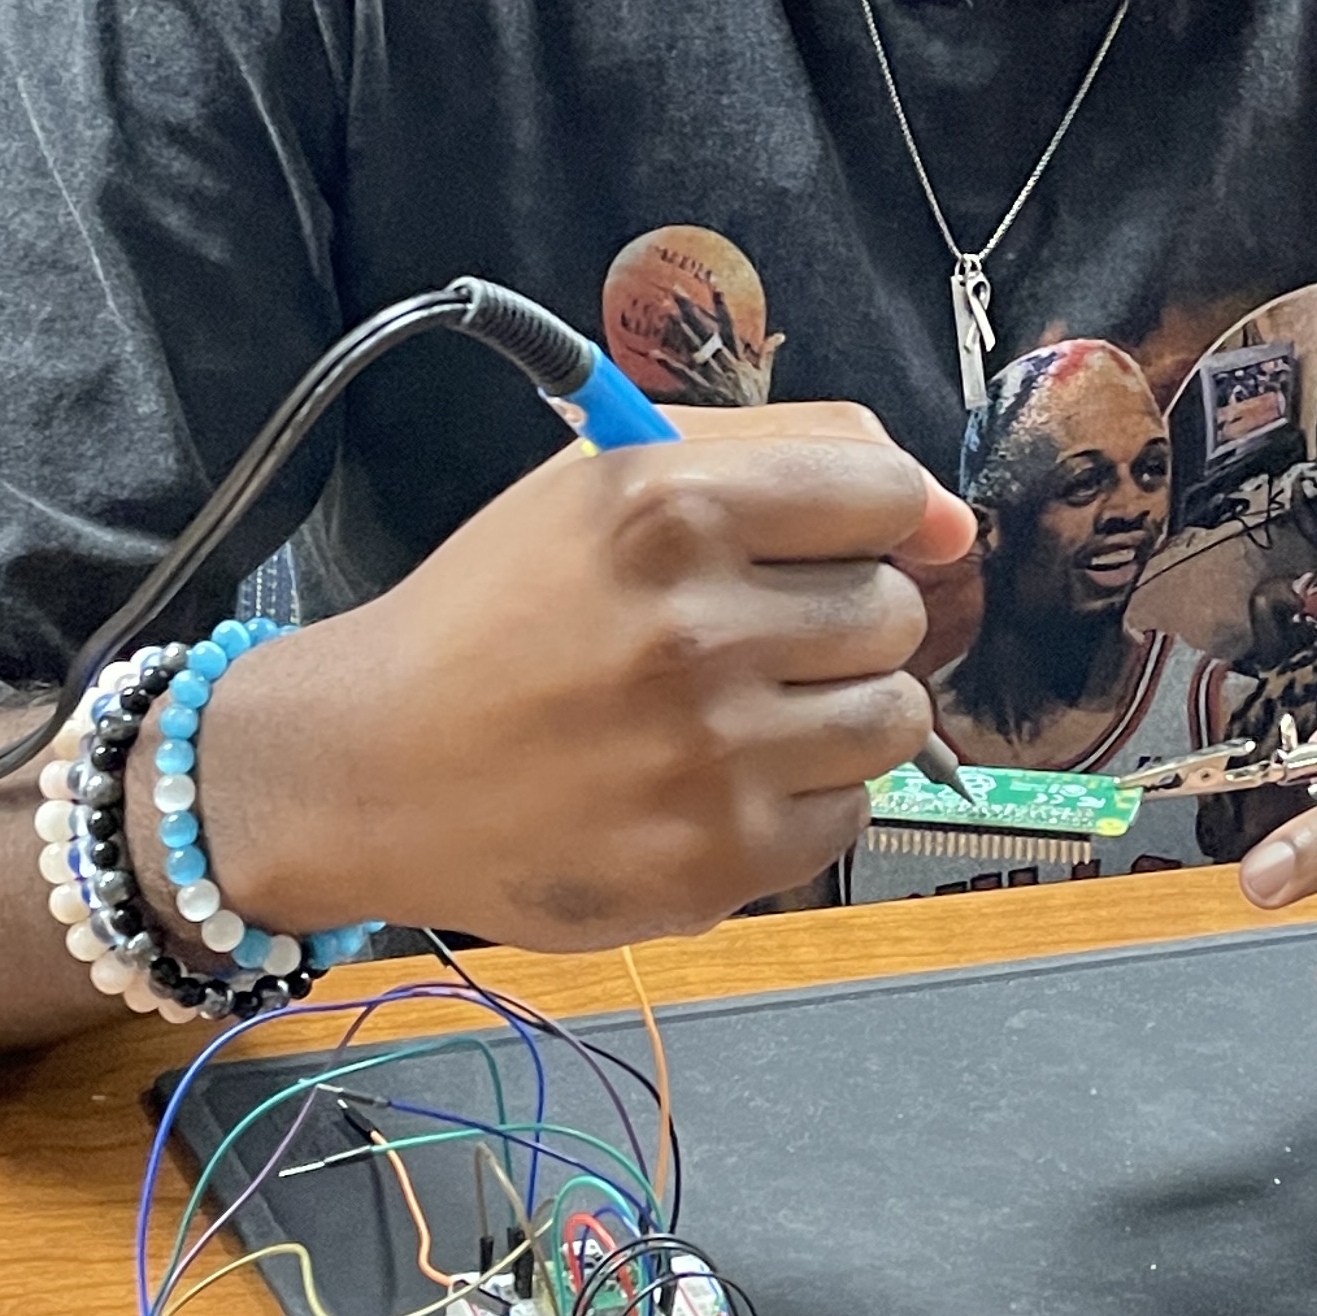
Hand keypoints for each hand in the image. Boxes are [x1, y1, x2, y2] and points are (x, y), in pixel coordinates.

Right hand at [196, 403, 971, 951]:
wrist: (369, 765)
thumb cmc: (497, 611)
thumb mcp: (606, 477)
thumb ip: (787, 454)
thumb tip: (947, 520)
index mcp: (670, 505)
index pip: (886, 492)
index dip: (872, 519)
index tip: (835, 544)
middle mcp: (697, 627)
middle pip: (894, 610)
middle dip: (838, 618)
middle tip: (745, 638)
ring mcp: (711, 756)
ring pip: (893, 716)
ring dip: (835, 711)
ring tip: (738, 712)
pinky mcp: (716, 861)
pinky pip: (848, 815)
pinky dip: (799, 799)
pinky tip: (712, 781)